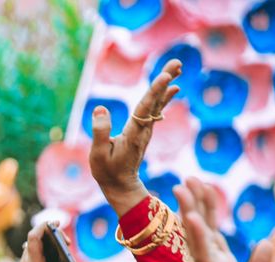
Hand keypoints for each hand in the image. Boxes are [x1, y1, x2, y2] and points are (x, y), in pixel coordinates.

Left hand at [18, 222, 89, 261]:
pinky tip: (60, 251)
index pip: (34, 238)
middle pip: (35, 237)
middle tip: (67, 241)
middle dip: (52, 232)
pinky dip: (47, 245)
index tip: (57, 223)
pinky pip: (36, 248)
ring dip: (50, 238)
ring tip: (65, 245)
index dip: (44, 226)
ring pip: (35, 242)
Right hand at [90, 58, 181, 215]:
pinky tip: (173, 86)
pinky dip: (164, 96)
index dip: (155, 92)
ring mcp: (145, 130)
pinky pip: (156, 110)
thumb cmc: (106, 171)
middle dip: (165, 81)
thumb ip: (99, 131)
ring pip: (158, 103)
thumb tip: (100, 108)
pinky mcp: (143, 131)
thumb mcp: (97, 154)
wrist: (120, 185)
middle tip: (177, 62)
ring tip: (177, 67)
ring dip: (167, 84)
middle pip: (155, 101)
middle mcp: (143, 130)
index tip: (166, 76)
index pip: (145, 109)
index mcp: (132, 134)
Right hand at [175, 178, 274, 261]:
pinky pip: (204, 256)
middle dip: (194, 202)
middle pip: (201, 227)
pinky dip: (198, 236)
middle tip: (183, 179)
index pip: (212, 230)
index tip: (198, 184)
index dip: (206, 207)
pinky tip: (193, 219)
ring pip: (198, 236)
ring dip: (190, 211)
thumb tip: (266, 242)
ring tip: (181, 188)